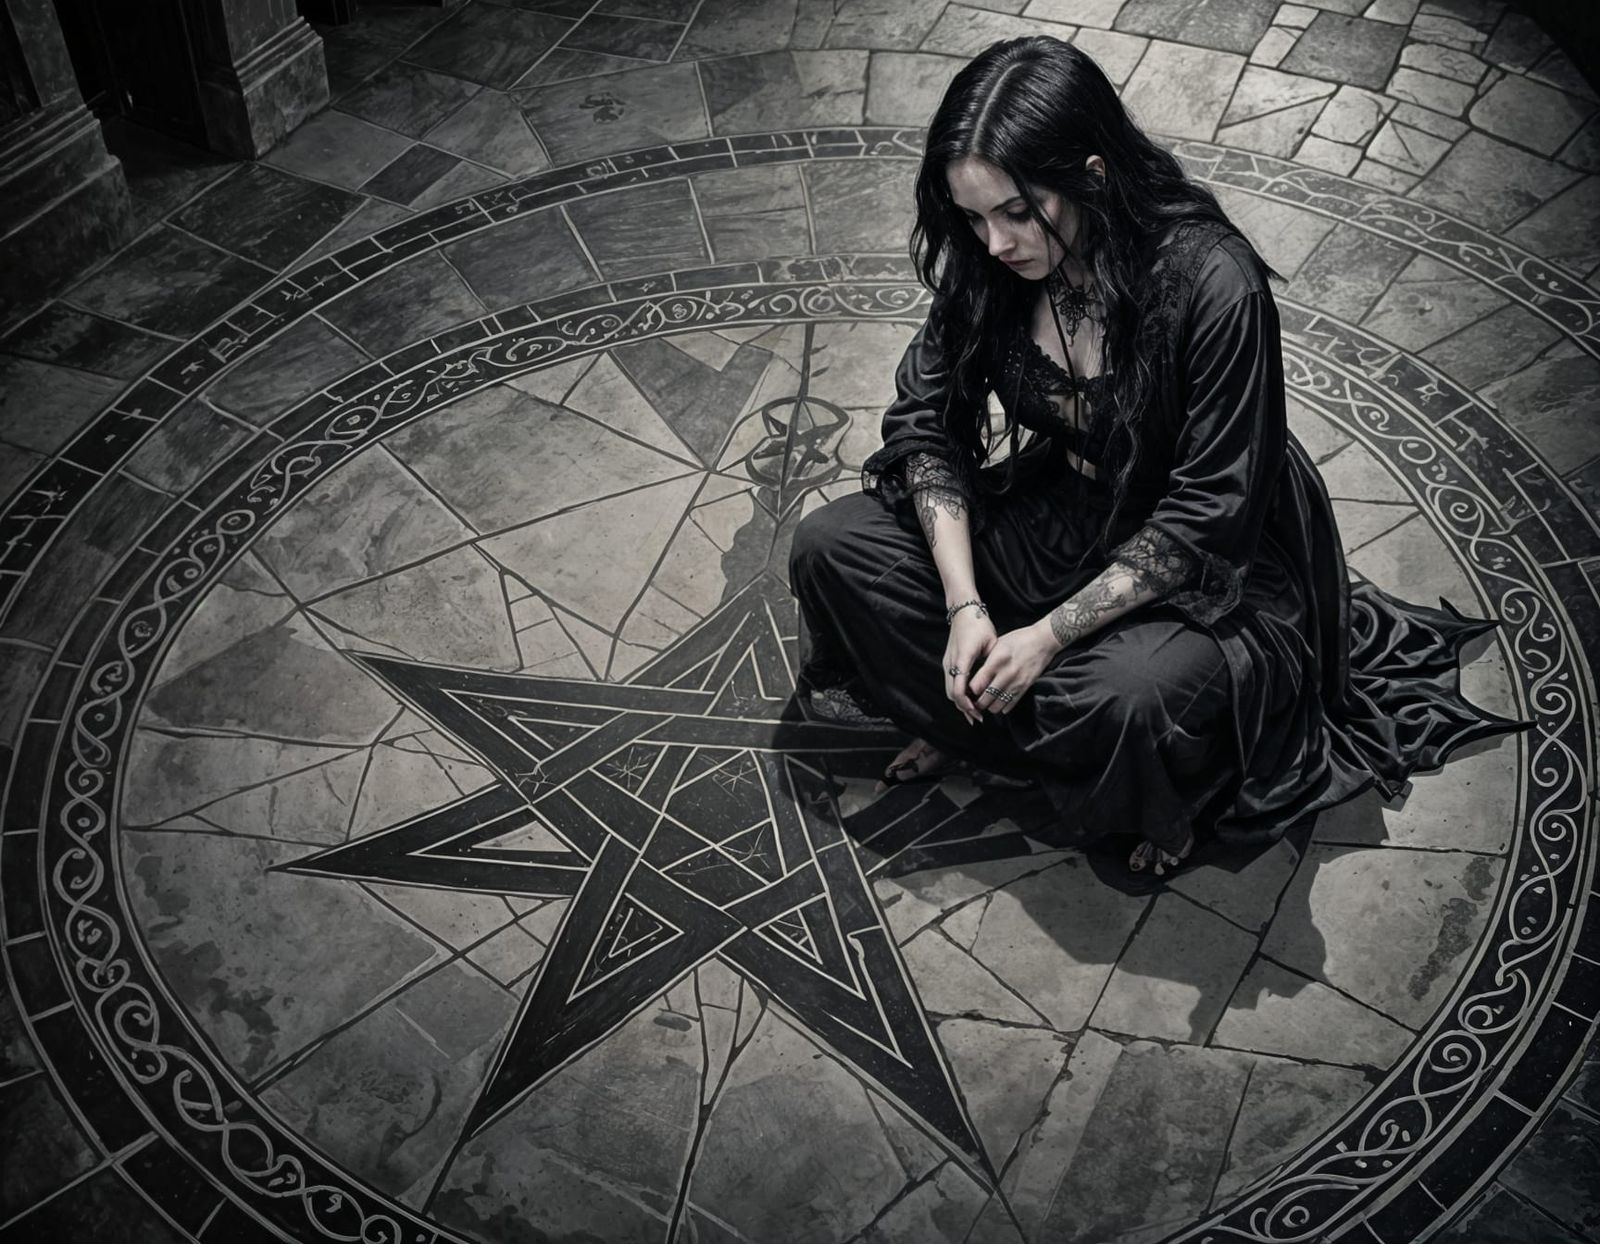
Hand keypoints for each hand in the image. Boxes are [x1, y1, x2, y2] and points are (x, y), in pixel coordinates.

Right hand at [943, 608, 996, 724]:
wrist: (963, 611)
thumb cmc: (979, 625)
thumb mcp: (991, 642)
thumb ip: (992, 663)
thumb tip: (997, 682)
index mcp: (963, 659)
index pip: (959, 688)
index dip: (967, 704)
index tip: (978, 712)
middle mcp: (951, 663)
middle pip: (952, 694)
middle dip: (963, 708)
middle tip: (978, 717)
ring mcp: (947, 662)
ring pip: (949, 690)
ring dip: (960, 702)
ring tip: (974, 711)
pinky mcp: (948, 662)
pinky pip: (951, 683)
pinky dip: (958, 694)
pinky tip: (969, 698)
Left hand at [970, 621, 1059, 714]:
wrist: (1042, 642)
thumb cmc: (1019, 640)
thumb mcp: (997, 645)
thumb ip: (986, 661)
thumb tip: (973, 676)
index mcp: (996, 662)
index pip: (976, 685)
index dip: (969, 690)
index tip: (967, 689)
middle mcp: (1005, 675)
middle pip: (985, 699)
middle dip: (977, 702)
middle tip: (974, 700)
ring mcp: (1016, 683)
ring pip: (996, 706)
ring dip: (989, 706)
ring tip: (986, 701)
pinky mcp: (1025, 688)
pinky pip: (1009, 706)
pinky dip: (1002, 706)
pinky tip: (998, 700)